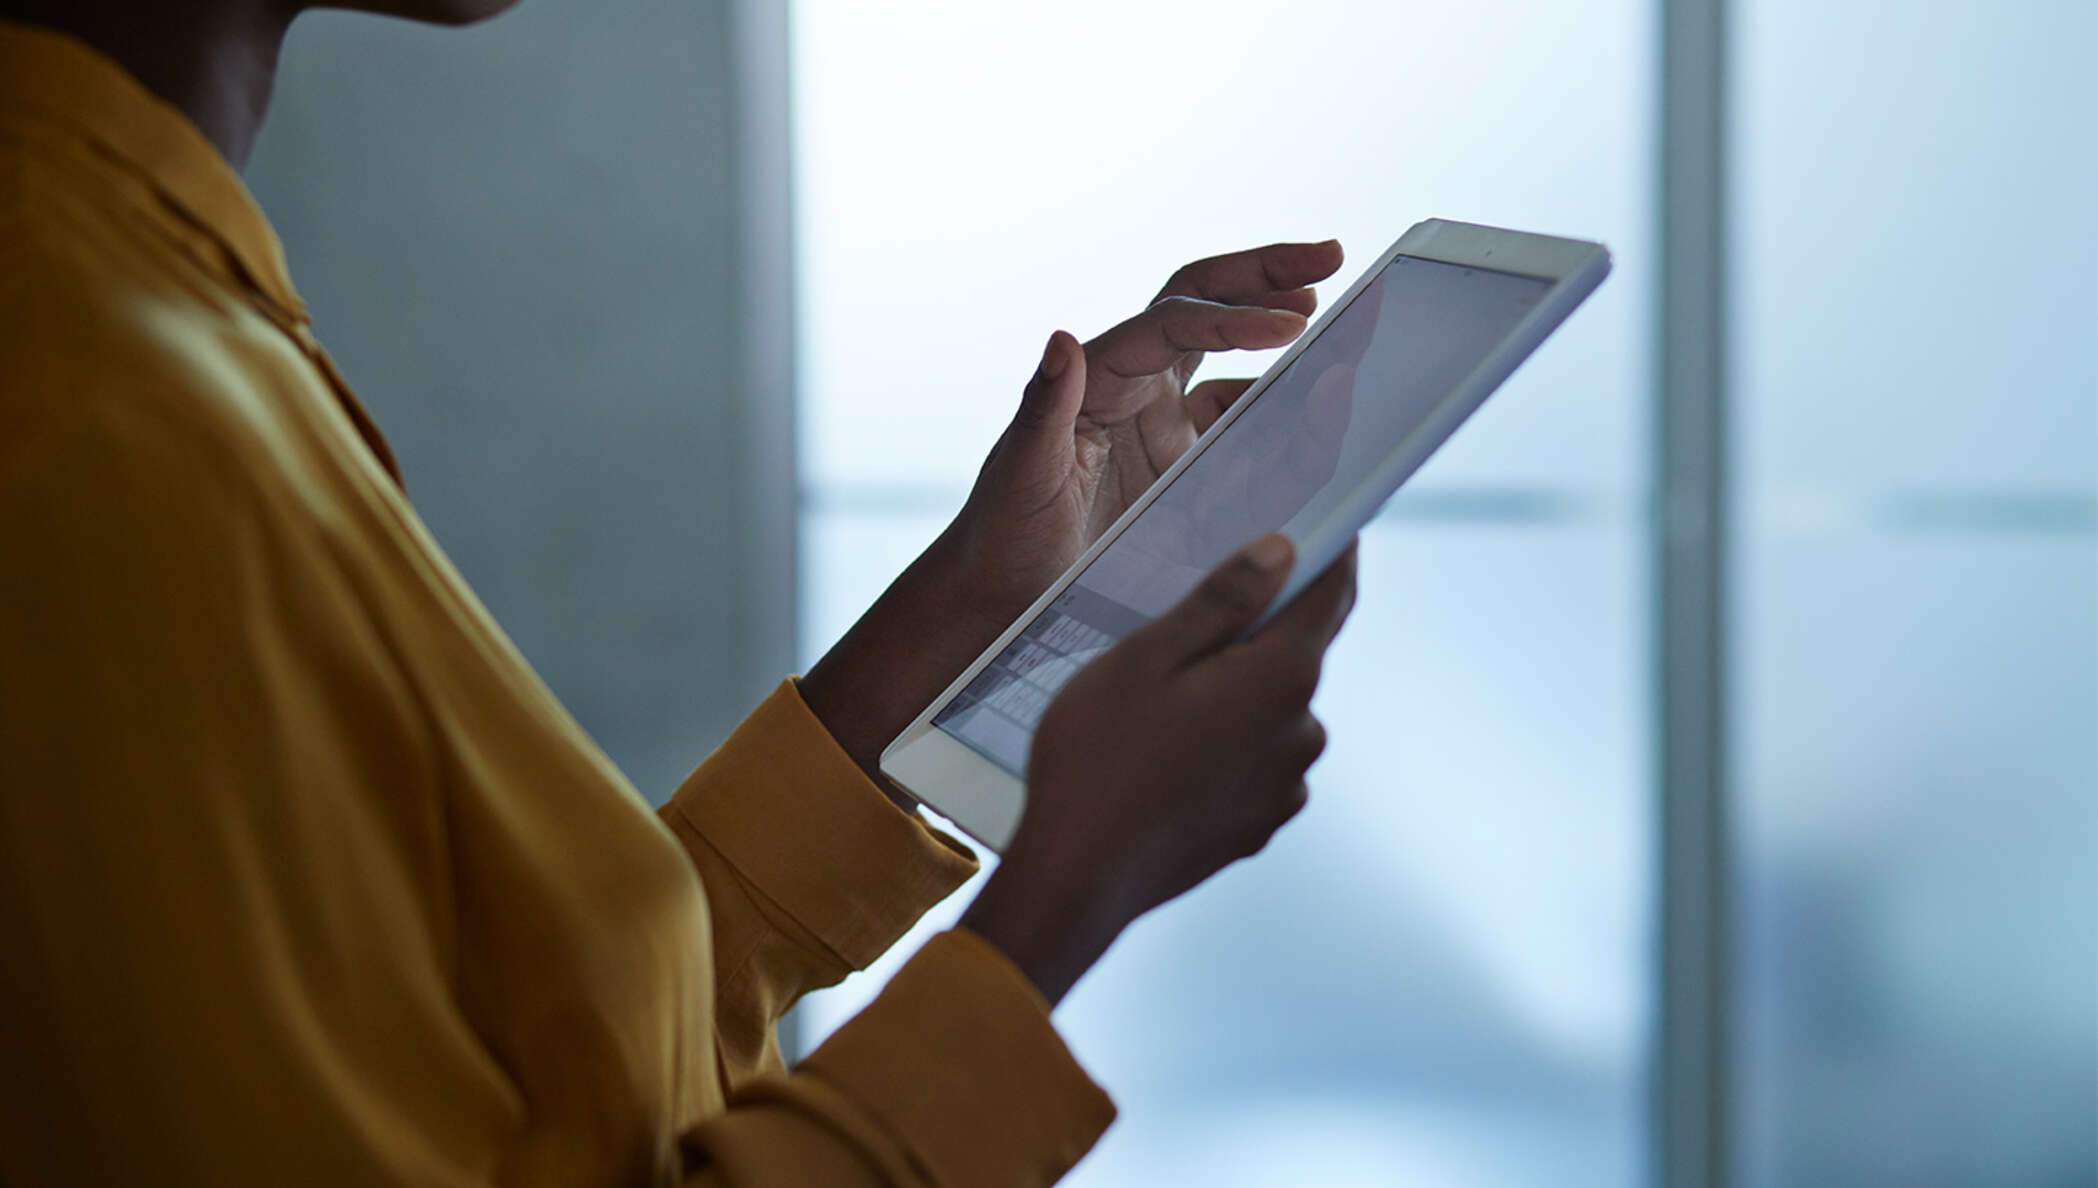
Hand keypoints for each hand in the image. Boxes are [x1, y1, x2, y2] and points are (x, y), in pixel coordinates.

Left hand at [946, 240, 1346, 620]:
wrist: (1003, 602)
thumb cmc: (1000, 535)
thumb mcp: (1018, 474)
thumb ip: (1043, 408)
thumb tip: (1061, 338)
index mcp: (1100, 378)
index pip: (1175, 323)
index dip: (1235, 318)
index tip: (1294, 322)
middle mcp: (1139, 392)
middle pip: (1210, 307)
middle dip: (1268, 276)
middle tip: (1331, 257)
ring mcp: (1170, 435)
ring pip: (1244, 381)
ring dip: (1293, 368)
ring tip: (1347, 361)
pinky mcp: (1192, 481)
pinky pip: (1252, 447)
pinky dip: (1292, 436)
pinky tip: (1327, 427)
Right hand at [960, 534, 1358, 1004]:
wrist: (1077, 878)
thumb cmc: (1098, 758)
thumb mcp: (1147, 657)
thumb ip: (1222, 601)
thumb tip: (1284, 549)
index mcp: (1280, 676)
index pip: (1332, 592)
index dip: (1333, 548)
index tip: (1328, 518)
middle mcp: (1301, 730)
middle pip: (1296, 650)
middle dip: (1259, 625)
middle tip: (1194, 612)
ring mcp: (1284, 784)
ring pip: (1271, 709)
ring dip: (1235, 691)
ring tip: (1160, 699)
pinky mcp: (1260, 824)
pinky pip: (1255, 760)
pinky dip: (1225, 743)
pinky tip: (1166, 753)